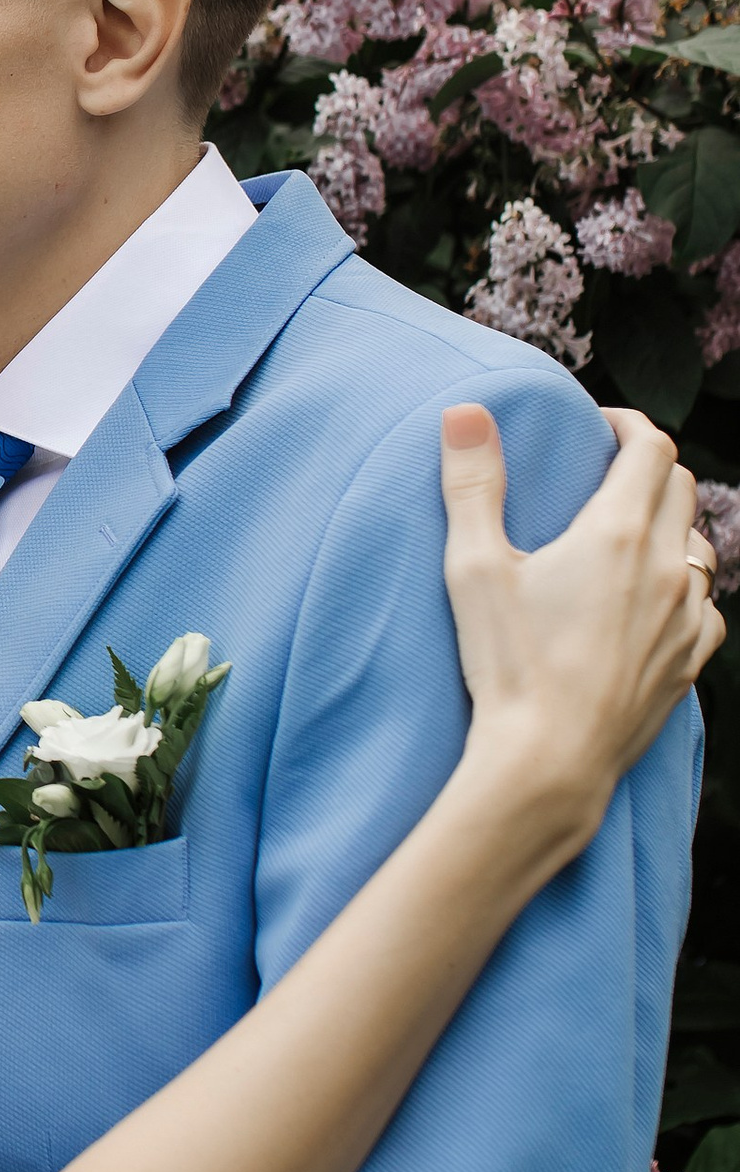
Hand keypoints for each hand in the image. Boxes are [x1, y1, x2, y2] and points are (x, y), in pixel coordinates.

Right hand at [440, 402, 721, 858]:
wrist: (550, 761)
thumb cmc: (508, 665)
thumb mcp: (474, 568)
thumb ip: (472, 483)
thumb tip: (465, 410)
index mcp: (617, 533)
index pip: (651, 448)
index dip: (627, 425)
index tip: (598, 427)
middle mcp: (668, 567)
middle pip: (681, 487)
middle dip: (646, 468)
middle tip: (603, 474)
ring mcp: (687, 617)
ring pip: (700, 545)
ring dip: (671, 526)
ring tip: (628, 538)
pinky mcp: (690, 660)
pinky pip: (707, 606)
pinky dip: (684, 589)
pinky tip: (652, 603)